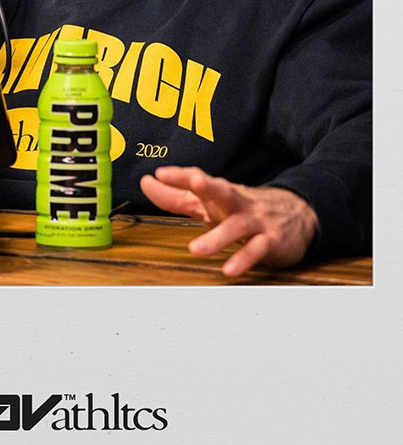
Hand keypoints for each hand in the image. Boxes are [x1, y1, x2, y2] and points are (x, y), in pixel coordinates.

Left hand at [139, 166, 318, 276]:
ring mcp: (255, 221)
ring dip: (218, 237)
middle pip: (223, 190)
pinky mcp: (271, 241)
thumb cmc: (242, 208)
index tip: (158, 174)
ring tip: (195, 249)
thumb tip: (146, 182)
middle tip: (194, 181)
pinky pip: (257, 250)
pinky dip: (244, 259)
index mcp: (220, 192)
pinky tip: (229, 270)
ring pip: (237, 226)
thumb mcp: (210, 202)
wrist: (298, 216)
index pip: (198, 180)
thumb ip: (176, 196)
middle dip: (208, 186)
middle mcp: (236, 203)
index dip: (179, 176)